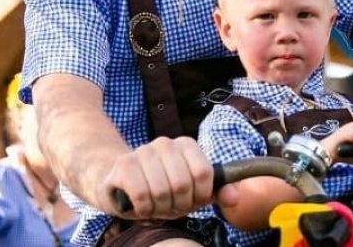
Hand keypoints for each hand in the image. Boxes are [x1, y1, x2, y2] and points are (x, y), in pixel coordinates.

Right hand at [99, 136, 234, 219]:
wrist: (117, 182)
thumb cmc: (160, 188)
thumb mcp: (191, 192)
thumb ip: (214, 192)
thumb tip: (235, 196)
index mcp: (186, 145)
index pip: (204, 173)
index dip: (199, 195)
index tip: (191, 200)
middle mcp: (165, 143)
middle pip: (183, 185)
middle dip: (177, 205)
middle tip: (169, 205)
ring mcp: (142, 151)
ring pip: (162, 192)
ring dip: (159, 209)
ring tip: (154, 204)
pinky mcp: (123, 165)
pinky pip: (142, 196)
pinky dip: (144, 209)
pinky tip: (140, 204)